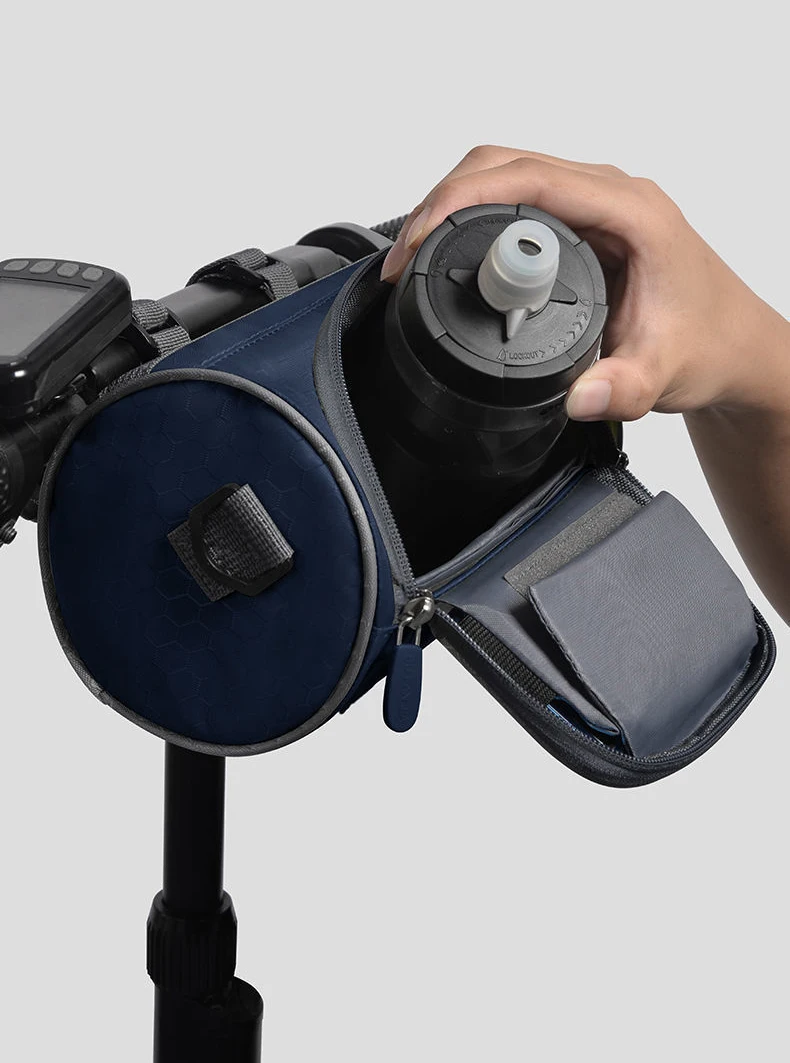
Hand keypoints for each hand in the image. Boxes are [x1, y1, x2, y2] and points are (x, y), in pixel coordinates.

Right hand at [380, 146, 788, 421]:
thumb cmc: (708, 344)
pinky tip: (451, 253)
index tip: (422, 241)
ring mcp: (592, 203)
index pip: (530, 179)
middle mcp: (609, 194)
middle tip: (405, 259)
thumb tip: (580, 396)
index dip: (462, 202)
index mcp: (630, 212)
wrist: (730, 346)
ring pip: (502, 174)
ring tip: (415, 258)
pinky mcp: (578, 222)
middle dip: (441, 203)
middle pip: (503, 164)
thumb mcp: (666, 372)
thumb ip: (625, 387)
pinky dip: (470, 218)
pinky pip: (513, 199)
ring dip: (451, 207)